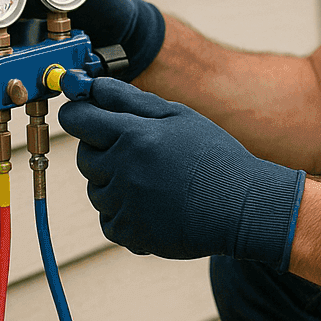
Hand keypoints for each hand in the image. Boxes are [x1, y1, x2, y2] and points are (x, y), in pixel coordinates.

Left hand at [61, 77, 305, 268]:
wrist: (242, 206)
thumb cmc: (214, 156)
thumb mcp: (179, 116)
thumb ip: (131, 99)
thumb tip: (94, 87)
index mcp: (134, 135)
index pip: (78, 119)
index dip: (78, 114)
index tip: (84, 115)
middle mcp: (124, 170)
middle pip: (84, 157)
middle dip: (102, 151)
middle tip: (138, 152)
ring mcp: (125, 205)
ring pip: (96, 190)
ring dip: (115, 184)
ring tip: (155, 181)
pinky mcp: (130, 234)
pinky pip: (109, 220)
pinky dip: (125, 213)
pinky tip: (156, 205)